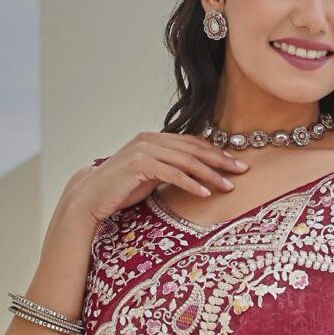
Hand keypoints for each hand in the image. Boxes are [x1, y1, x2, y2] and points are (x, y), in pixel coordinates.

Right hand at [68, 131, 248, 227]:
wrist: (91, 196)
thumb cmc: (121, 189)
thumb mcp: (150, 175)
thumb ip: (169, 168)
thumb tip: (194, 173)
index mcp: (154, 138)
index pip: (192, 142)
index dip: (216, 152)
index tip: (236, 164)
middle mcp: (150, 139)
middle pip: (194, 148)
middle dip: (220, 160)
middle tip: (242, 171)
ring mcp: (144, 150)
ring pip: (186, 160)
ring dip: (210, 174)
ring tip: (228, 186)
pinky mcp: (139, 165)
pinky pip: (172, 174)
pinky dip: (191, 184)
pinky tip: (205, 193)